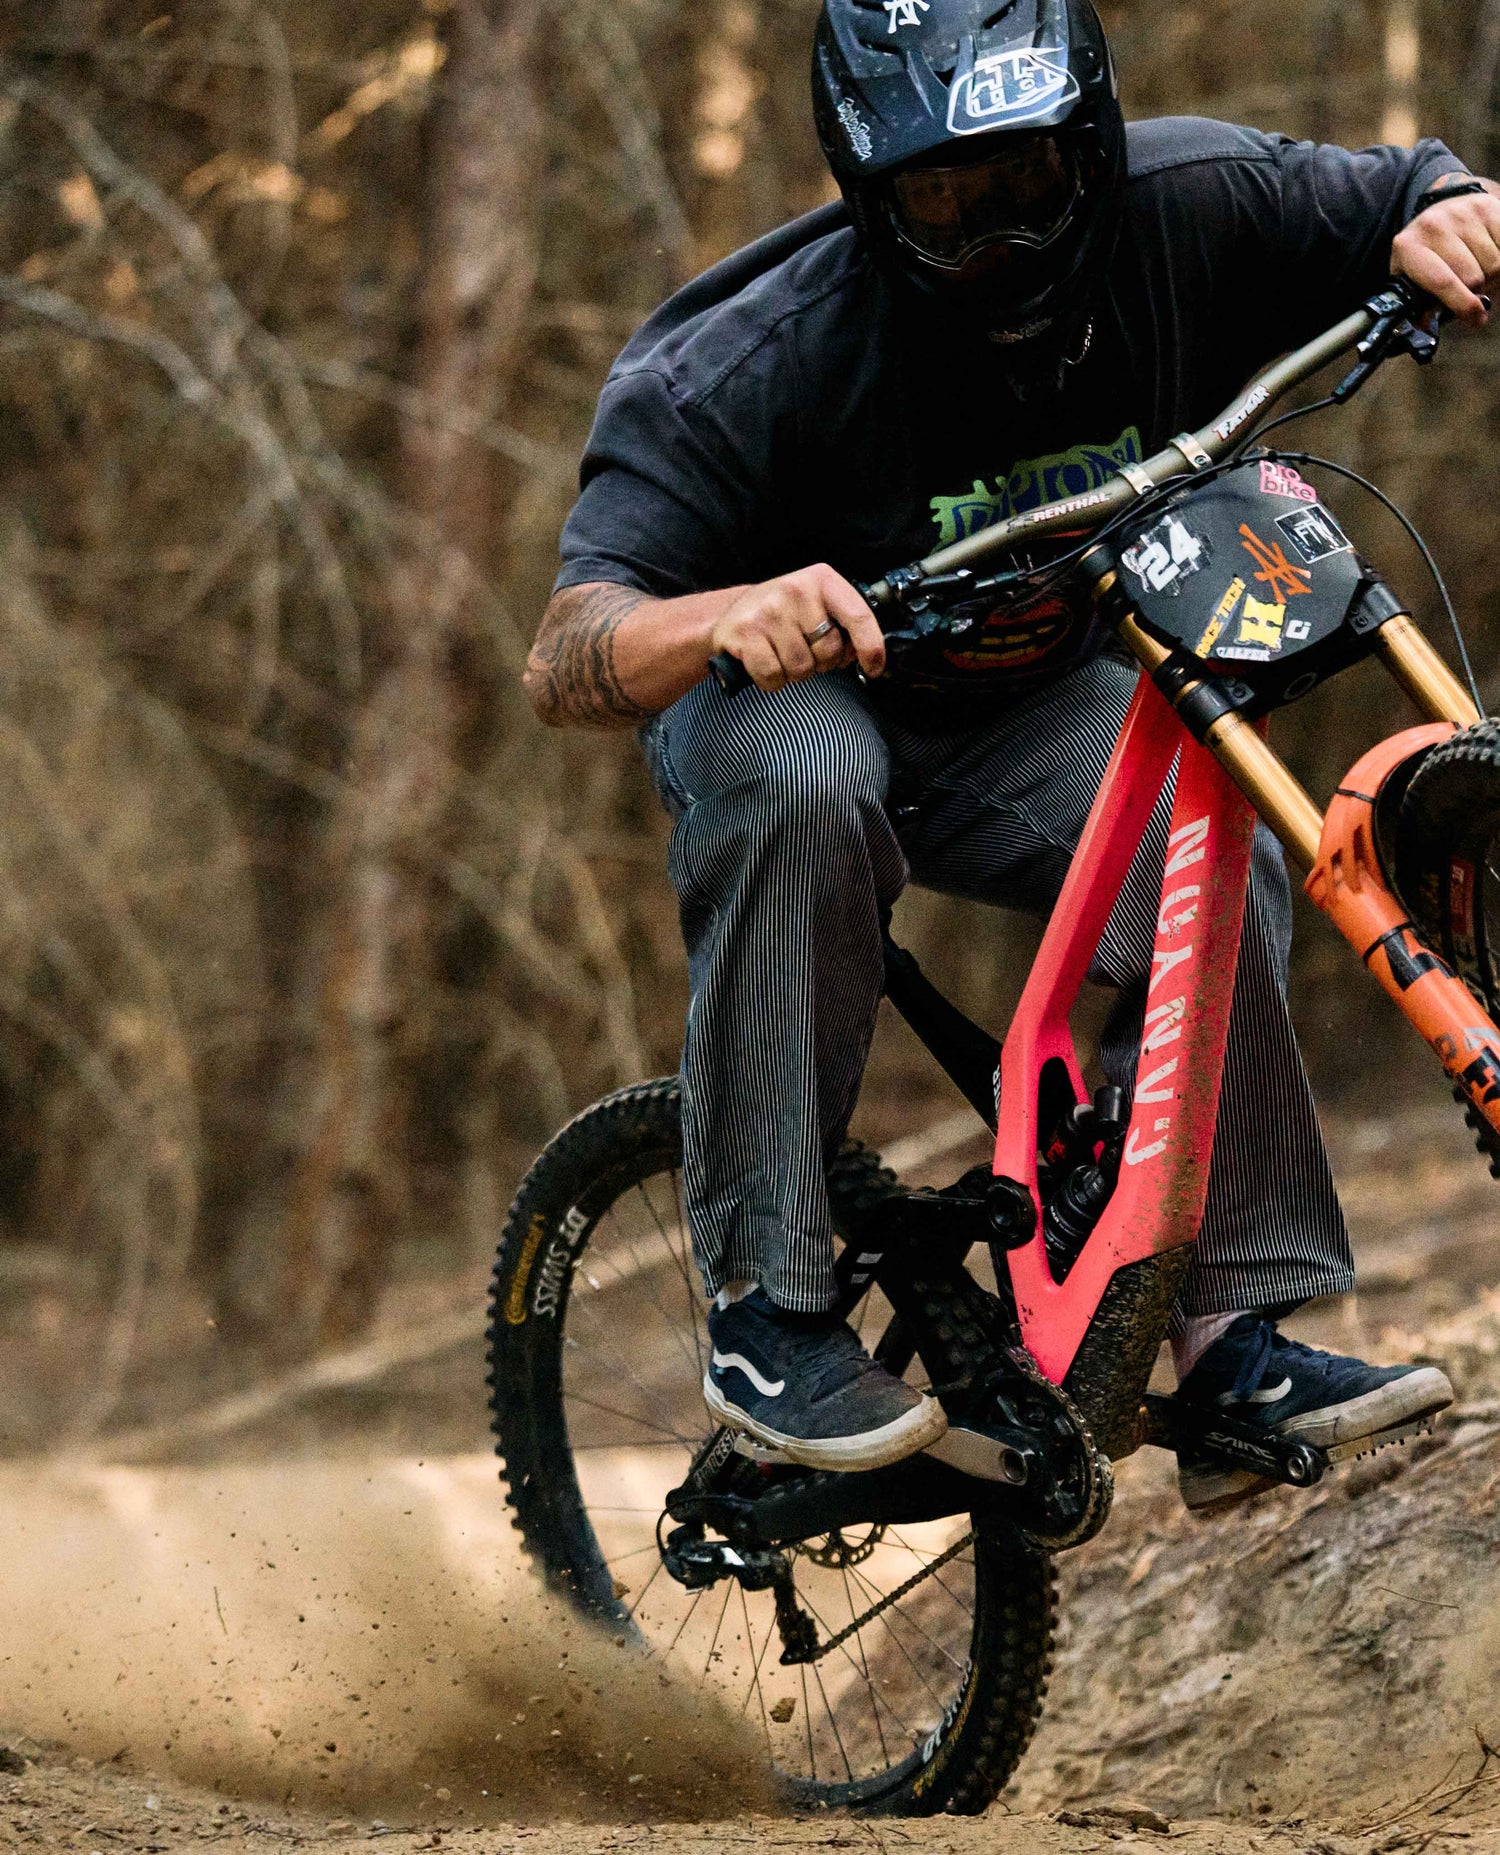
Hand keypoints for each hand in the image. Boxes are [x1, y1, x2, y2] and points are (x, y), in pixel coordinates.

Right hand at [708, 563, 884, 691]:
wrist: (732, 612)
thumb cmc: (783, 614)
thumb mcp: (817, 605)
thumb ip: (843, 624)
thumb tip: (863, 655)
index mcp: (822, 580)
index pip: (858, 615)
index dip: (871, 647)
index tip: (874, 668)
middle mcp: (796, 590)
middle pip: (829, 651)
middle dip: (821, 663)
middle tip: (805, 652)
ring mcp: (769, 611)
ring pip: (801, 668)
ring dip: (794, 673)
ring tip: (782, 655)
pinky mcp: (746, 633)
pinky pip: (773, 676)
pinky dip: (772, 681)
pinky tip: (766, 663)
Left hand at [1392, 175, 1499, 327]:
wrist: (1442, 208)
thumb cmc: (1428, 251)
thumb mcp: (1412, 275)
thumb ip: (1418, 304)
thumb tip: (1425, 326)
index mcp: (1409, 248)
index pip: (1442, 283)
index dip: (1463, 306)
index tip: (1477, 319)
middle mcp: (1434, 226)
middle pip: (1474, 277)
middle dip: (1480, 291)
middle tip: (1477, 290)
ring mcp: (1462, 214)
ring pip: (1495, 263)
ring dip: (1495, 275)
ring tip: (1483, 271)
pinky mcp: (1486, 207)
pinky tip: (1493, 256)